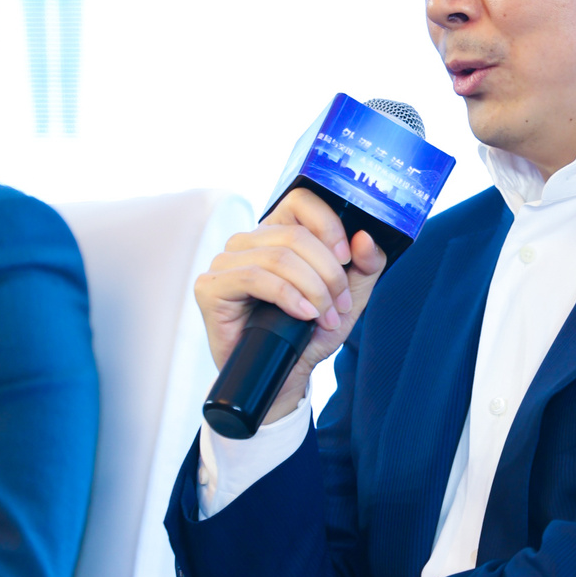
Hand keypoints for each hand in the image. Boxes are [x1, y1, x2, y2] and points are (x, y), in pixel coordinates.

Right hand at [194, 188, 386, 423]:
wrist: (284, 376)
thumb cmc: (310, 332)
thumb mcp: (349, 297)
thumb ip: (365, 266)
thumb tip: (365, 237)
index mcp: (278, 232)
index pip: (302, 200)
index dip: (329, 225)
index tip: (347, 257)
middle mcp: (249, 241)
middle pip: (296, 235)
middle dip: (328, 273)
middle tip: (340, 304)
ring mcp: (226, 261)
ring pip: (279, 257)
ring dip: (313, 289)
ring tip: (325, 316)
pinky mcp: (210, 286)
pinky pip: (254, 278)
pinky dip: (288, 296)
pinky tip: (303, 315)